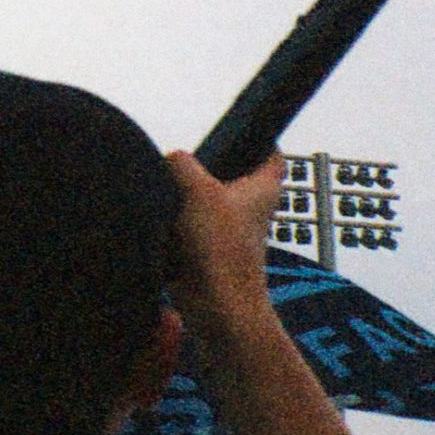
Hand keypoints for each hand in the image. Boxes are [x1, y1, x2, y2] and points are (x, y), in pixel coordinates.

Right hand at [165, 149, 285, 340]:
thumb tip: (169, 161)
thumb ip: (180, 163)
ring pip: (207, 200)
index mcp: (263, 188)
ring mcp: (230, 230)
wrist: (215, 306)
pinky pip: (189, 225)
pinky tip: (163, 220)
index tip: (242, 129)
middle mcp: (250, 208)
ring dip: (188, 195)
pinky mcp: (209, 249)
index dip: (259, 139)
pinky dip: (177, 222)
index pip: (271, 154)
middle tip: (189, 157)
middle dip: (209, 166)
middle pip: (232, 174)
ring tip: (170, 190)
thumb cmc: (221, 250)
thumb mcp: (196, 189)